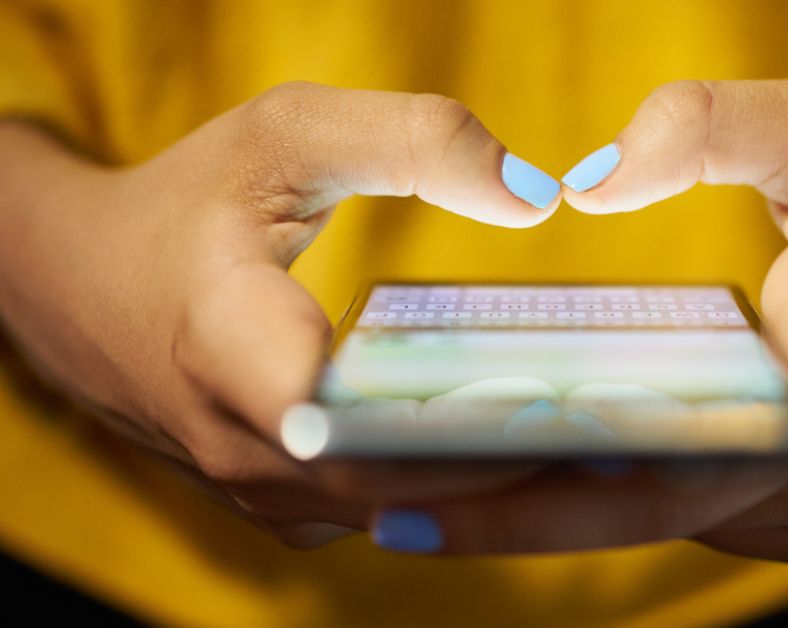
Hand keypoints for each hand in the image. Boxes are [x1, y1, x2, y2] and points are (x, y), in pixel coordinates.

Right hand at [0, 82, 560, 546]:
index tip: (565, 406)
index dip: (464, 427)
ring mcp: (259, 490)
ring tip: (601, 442)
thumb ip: (414, 140)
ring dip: (493, 483)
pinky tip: (524, 446)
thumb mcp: (287, 134)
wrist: (81, 286)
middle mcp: (240, 446)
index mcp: (228, 347)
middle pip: (399, 483)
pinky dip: (452, 487)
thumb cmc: (187, 203)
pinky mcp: (281, 504)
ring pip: (398, 512)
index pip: (356, 425)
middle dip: (513, 463)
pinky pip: (382, 511)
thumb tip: (537, 195)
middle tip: (630, 430)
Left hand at [373, 80, 787, 570]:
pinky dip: (628, 501)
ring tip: (434, 489)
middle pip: (657, 507)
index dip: (559, 479)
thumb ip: (711, 126)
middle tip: (381, 503)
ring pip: (677, 523)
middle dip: (518, 510)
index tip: (432, 488)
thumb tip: (585, 181)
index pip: (696, 445)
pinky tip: (543, 475)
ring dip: (564, 509)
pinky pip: (708, 520)